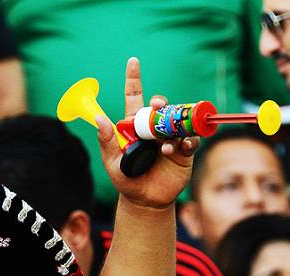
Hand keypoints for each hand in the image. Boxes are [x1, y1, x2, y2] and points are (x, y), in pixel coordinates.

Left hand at [96, 58, 197, 209]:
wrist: (144, 200)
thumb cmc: (126, 179)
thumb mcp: (112, 162)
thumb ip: (107, 141)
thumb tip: (99, 119)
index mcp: (134, 126)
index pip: (133, 98)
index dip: (134, 79)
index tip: (133, 61)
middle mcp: (154, 128)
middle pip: (160, 107)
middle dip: (161, 102)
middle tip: (158, 105)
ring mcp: (170, 138)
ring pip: (178, 121)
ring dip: (174, 124)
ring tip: (165, 141)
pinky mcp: (184, 152)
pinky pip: (190, 140)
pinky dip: (186, 140)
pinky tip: (175, 148)